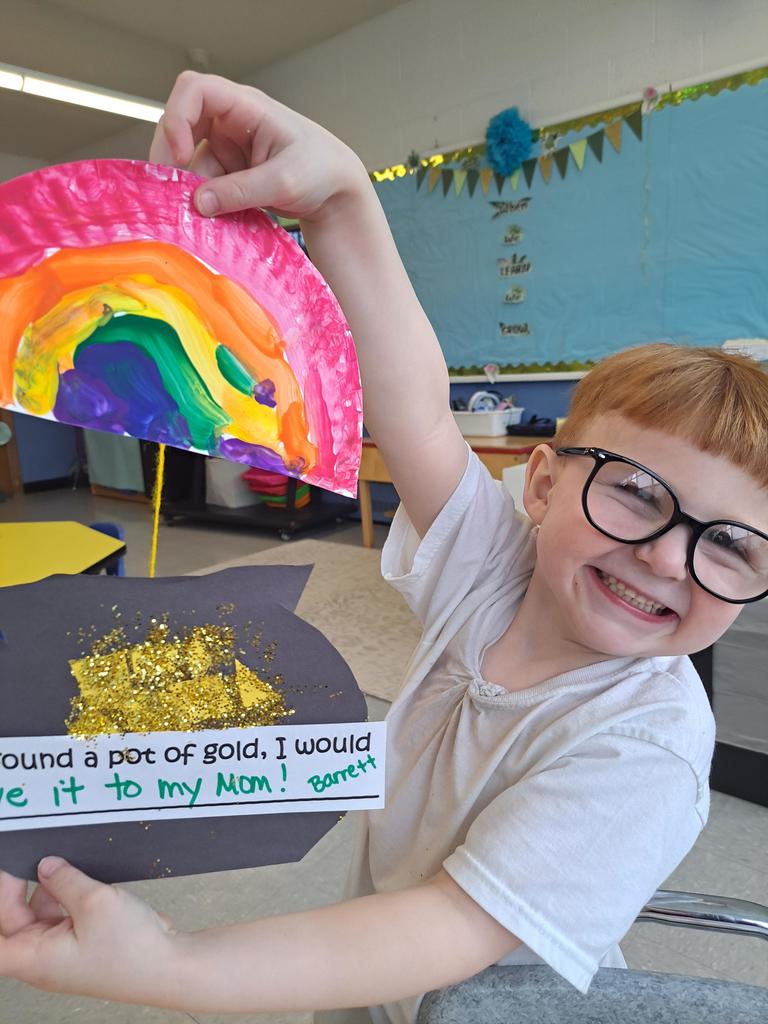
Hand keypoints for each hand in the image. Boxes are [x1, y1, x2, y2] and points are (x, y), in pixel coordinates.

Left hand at [0, 858, 179, 1004]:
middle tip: (37, 861)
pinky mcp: (81, 945)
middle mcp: (43, 959)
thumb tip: (47, 866)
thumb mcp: (94, 901)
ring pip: (39, 916)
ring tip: (68, 871)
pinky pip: (62, 917)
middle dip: (21, 888)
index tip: (9, 873)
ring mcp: (62, 953)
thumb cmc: (133, 952)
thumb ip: (64, 879)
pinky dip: (69, 897)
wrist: (169, 966)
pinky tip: (83, 883)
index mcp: (35, 958)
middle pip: (14, 921)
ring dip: (49, 891)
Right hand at [151, 70, 368, 221]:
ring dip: (191, 190)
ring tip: (203, 219)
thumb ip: (241, 192)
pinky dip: (204, 204)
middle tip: (171, 195)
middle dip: (171, 159)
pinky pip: (203, 184)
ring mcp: (226, 148)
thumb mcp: (284, 182)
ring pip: (189, 163)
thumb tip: (198, 204)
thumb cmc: (321, 171)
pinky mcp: (228, 173)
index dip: (177, 117)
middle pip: (180, 125)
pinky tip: (215, 221)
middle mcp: (230, 122)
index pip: (194, 90)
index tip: (180, 156)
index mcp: (246, 107)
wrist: (336, 192)